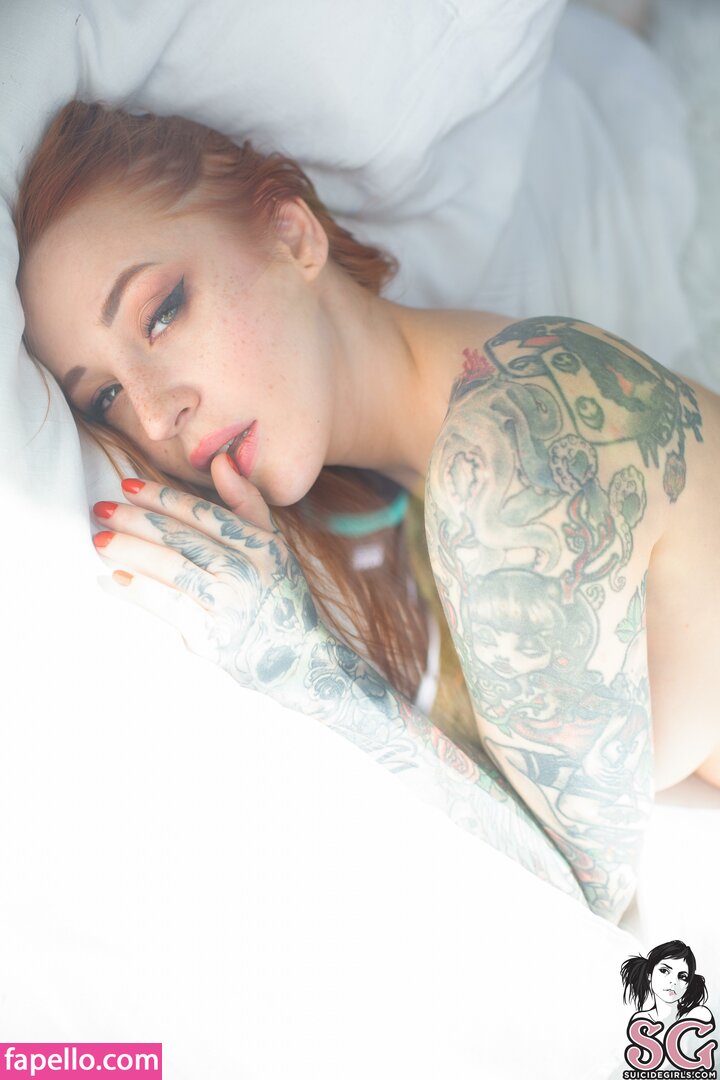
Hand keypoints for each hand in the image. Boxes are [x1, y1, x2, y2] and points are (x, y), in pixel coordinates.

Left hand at [92, 453, 323, 694]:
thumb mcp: (274, 548)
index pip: (202, 513)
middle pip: (181, 537)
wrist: (298, 660)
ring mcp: (228, 604)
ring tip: (99, 539)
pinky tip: (114, 577)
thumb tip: (221, 461)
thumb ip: (247, 505)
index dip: (162, 497)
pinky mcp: (212, 635)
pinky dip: (138, 589)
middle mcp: (246, 571)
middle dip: (136, 520)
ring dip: (129, 550)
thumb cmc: (279, 598)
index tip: (129, 486)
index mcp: (260, 546)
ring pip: (170, 566)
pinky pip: (167, 605)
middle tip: (101, 508)